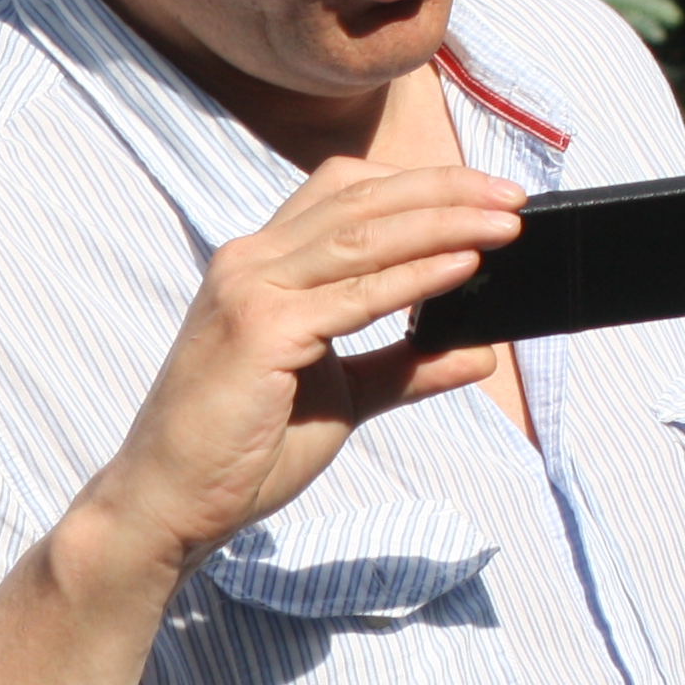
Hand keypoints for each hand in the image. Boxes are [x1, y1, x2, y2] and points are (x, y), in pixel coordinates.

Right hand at [81, 157, 520, 569]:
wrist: (171, 501)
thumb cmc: (242, 449)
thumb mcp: (341, 397)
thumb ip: (403, 367)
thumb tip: (479, 351)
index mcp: (260, 266)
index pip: (343, 193)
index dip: (416, 184)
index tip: (483, 194)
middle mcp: (249, 262)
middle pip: (359, 198)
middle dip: (444, 190)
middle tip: (513, 196)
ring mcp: (250, 291)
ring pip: (361, 235)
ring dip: (443, 223)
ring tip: (506, 223)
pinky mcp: (260, 330)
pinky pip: (354, 294)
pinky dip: (414, 276)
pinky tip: (463, 267)